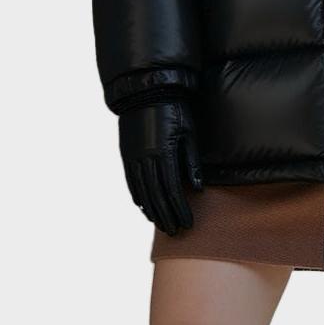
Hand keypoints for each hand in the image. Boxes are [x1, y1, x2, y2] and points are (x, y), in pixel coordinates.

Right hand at [118, 100, 203, 234]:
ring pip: (142, 193)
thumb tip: (197, 190)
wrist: (147, 92)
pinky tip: (144, 208)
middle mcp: (146, 160)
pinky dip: (138, 199)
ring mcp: (133, 158)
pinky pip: (131, 183)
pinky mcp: (127, 155)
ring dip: (152, 212)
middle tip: (175, 232)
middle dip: (167, 216)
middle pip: (156, 197)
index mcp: (164, 155)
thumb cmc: (175, 110)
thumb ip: (191, 162)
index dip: (180, 210)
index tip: (188, 225)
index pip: (172, 191)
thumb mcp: (189, 133)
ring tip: (162, 225)